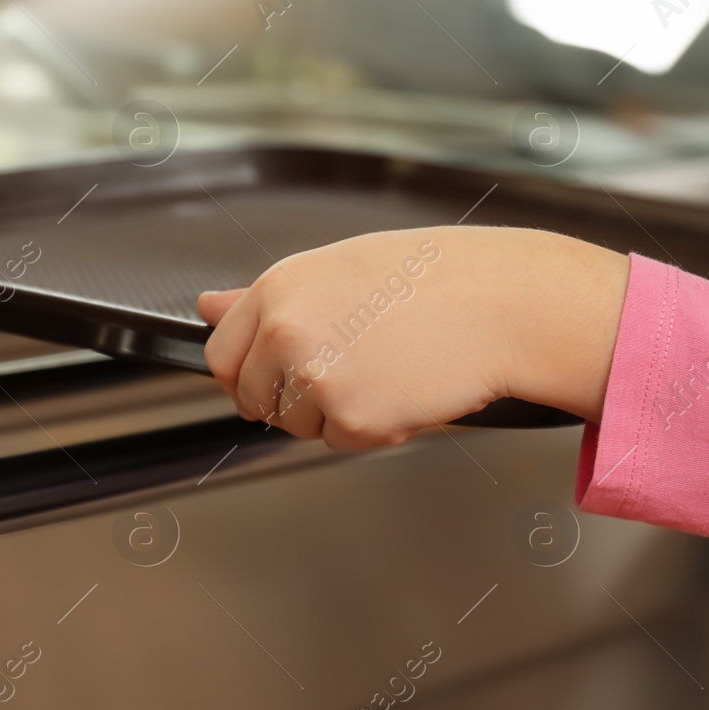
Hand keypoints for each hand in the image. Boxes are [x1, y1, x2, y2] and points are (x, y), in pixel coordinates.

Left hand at [197, 227, 629, 450]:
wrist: (502, 303)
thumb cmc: (436, 278)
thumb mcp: (340, 268)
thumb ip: (268, 298)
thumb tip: (207, 305)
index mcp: (278, 288)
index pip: (221, 352)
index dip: (250, 370)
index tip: (277, 373)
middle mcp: (284, 331)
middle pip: (253, 397)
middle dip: (290, 397)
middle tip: (349, 371)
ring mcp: (314, 377)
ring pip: (297, 424)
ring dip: (334, 412)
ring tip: (386, 367)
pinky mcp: (350, 418)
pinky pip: (342, 441)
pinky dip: (373, 428)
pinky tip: (405, 388)